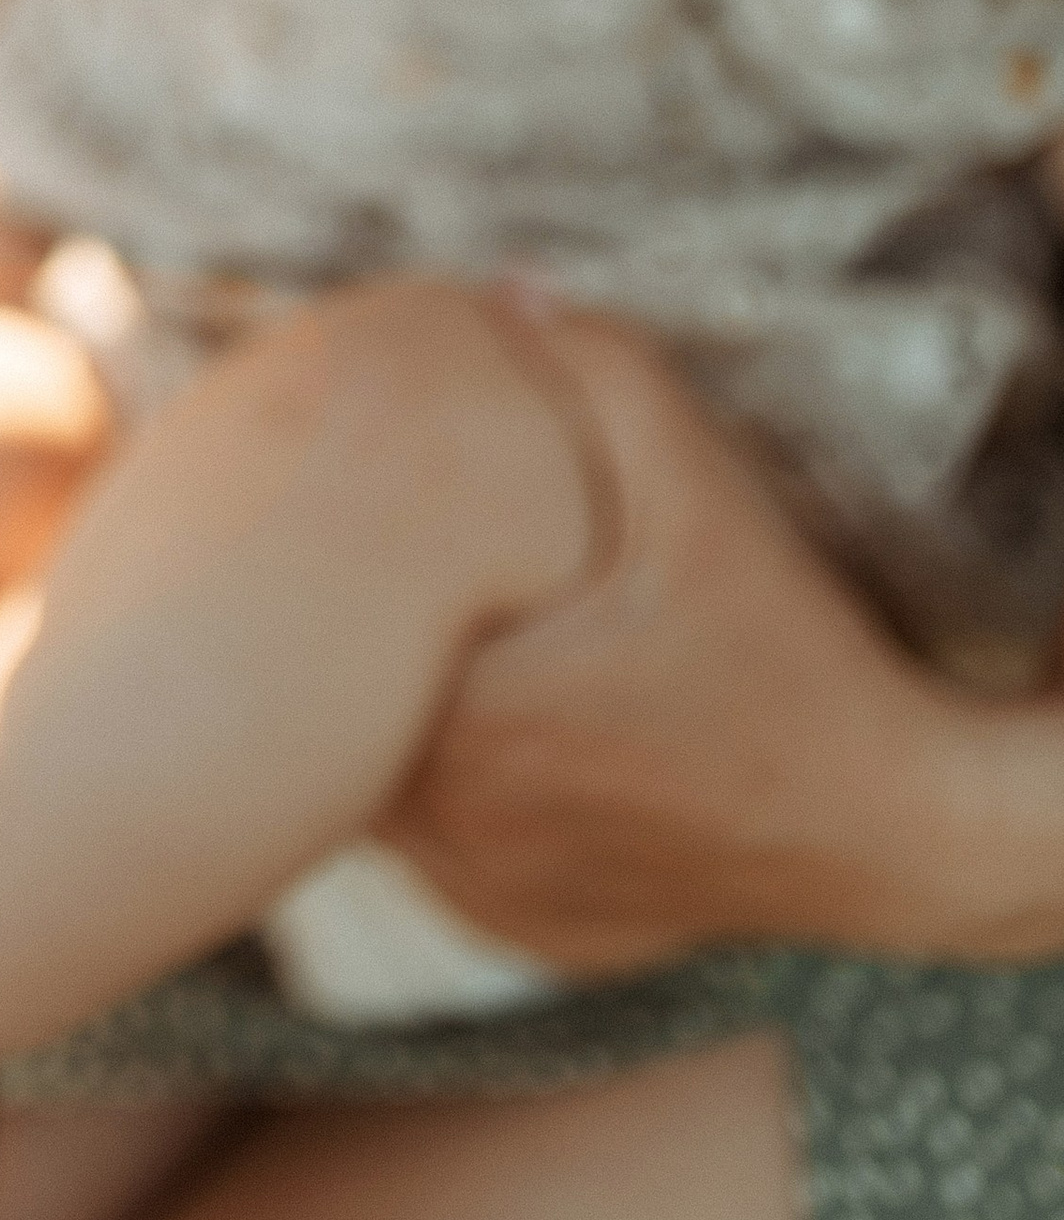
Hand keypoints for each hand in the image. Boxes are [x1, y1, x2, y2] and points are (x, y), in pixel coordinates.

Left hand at [381, 311, 1063, 971]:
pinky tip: (506, 715)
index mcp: (464, 713)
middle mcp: (448, 822)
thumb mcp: (701, 488)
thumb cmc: (793, 653)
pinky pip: (435, 838)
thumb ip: (598, 372)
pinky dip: (449, 776)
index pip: (325, 622)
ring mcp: (476, 888)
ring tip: (448, 624)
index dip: (327, 548)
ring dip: (391, 701)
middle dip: (349, 623)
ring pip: (376, 771)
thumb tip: (503, 293)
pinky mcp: (513, 925)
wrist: (894, 830)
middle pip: (338, 698)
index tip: (349, 499)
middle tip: (379, 548)